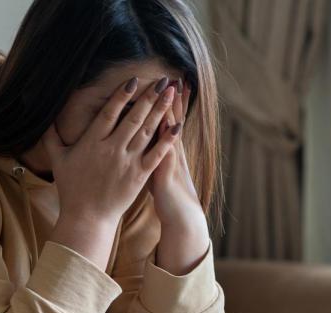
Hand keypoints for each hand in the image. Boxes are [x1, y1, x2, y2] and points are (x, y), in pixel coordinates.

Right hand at [42, 77, 179, 267]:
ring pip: (147, 132)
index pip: (109, 113)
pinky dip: (168, 140)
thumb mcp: (58, 161)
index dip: (122, 96)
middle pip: (133, 118)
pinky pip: (157, 154)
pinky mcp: (139, 176)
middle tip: (162, 81)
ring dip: (160, 111)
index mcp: (92, 142)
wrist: (87, 218)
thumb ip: (52, 137)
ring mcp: (127, 162)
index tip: (133, 80)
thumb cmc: (71, 189)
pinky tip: (178, 126)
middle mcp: (111, 149)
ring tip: (171, 94)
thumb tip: (46, 118)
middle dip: (148, 97)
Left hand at [149, 79, 211, 274]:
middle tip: (174, 75)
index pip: (169, 120)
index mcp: (169, 150)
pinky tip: (165, 122)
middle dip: (173, 98)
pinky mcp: (167, 173)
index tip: (171, 81)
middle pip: (172, 119)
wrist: (184, 219)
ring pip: (171, 130)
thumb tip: (146, 142)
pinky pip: (166, 151)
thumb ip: (153, 155)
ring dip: (171, 110)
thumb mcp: (161, 173)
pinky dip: (166, 136)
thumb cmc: (170, 198)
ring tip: (172, 90)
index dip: (170, 101)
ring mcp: (171, 161)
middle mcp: (172, 152)